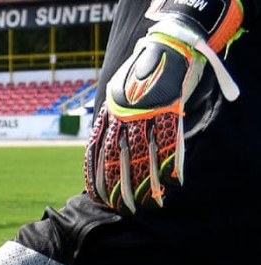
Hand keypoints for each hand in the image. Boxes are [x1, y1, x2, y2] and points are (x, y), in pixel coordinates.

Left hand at [84, 0, 242, 212]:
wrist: (161, 50)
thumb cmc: (135, 79)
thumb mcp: (112, 100)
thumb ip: (107, 125)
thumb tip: (99, 153)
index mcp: (107, 117)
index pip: (96, 155)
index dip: (97, 178)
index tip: (98, 199)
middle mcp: (123, 119)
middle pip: (119, 161)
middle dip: (121, 188)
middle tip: (124, 209)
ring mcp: (146, 116)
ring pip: (145, 156)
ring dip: (148, 184)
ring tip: (150, 204)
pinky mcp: (168, 112)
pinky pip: (169, 143)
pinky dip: (172, 164)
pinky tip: (173, 183)